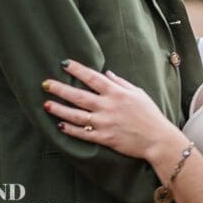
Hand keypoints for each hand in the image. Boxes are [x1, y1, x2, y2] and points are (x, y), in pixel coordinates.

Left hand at [43, 59, 177, 159]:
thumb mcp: (138, 93)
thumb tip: (106, 73)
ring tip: (46, 104)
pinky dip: (70, 129)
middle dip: (60, 89)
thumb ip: (121, 83)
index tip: (64, 64)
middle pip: (79, 95)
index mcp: (116, 93)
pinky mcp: (104, 138)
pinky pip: (82, 133)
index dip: (77, 70)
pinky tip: (59, 125)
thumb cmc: (150, 114)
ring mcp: (104, 123)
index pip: (92, 77)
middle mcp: (108, 106)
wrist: (157, 139)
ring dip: (60, 109)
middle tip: (45, 84)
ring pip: (76, 115)